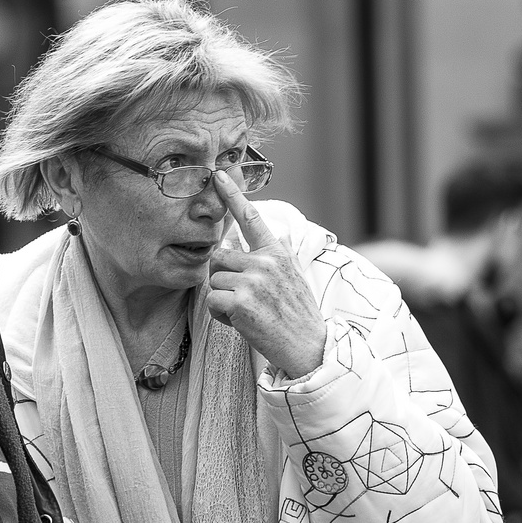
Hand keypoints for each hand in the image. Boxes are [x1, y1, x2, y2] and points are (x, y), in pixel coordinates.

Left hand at [206, 171, 326, 379]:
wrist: (309, 347)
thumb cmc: (297, 314)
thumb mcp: (294, 276)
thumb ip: (278, 255)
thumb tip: (275, 234)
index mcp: (277, 253)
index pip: (252, 218)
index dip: (233, 195)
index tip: (218, 176)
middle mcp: (265, 262)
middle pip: (219, 256)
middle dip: (223, 277)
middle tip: (243, 297)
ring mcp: (253, 280)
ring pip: (213, 279)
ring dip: (222, 298)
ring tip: (247, 311)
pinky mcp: (240, 301)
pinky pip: (212, 300)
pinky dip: (220, 314)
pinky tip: (241, 322)